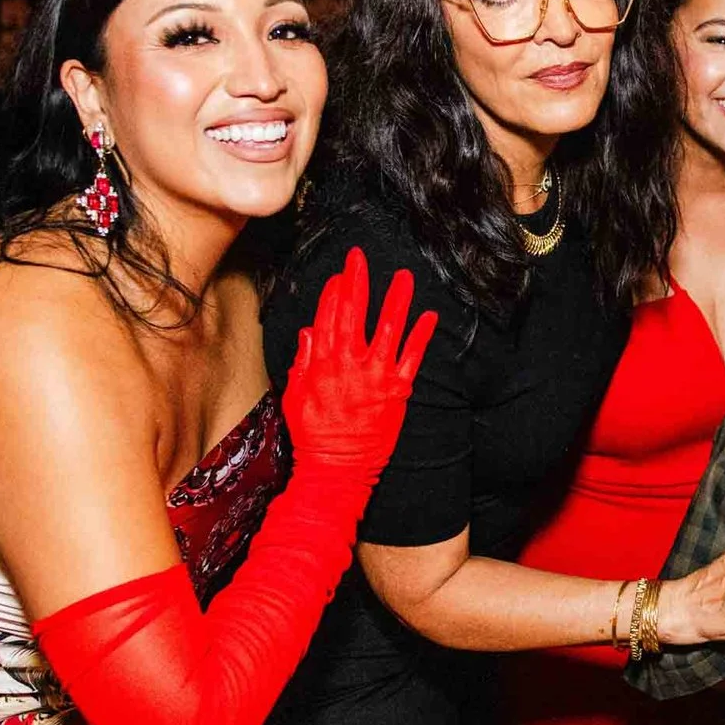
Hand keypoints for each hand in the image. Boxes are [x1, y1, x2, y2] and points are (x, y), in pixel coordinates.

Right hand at [283, 249, 437, 483]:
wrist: (337, 466)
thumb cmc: (313, 434)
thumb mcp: (294, 395)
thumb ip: (302, 361)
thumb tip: (309, 332)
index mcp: (323, 362)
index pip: (328, 317)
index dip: (335, 292)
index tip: (341, 275)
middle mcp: (350, 362)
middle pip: (355, 312)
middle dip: (358, 281)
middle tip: (361, 257)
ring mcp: (376, 374)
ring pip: (388, 327)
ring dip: (397, 299)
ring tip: (405, 276)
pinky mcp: (398, 389)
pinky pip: (412, 356)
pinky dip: (421, 334)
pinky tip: (430, 315)